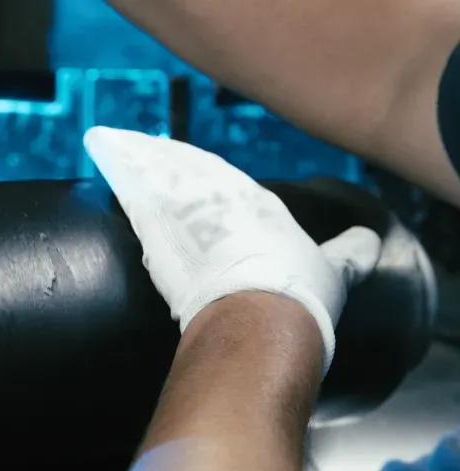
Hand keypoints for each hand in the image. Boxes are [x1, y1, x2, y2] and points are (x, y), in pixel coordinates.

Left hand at [83, 126, 381, 372]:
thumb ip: (347, 253)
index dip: (201, 168)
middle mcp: (222, 199)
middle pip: (186, 168)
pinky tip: (109, 159)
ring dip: (136, 156)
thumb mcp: (333, 272)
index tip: (184, 159)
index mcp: (260, 205)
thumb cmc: (297, 298)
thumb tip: (368, 242)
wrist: (259, 319)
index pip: (223, 178)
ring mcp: (187, 212)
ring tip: (115, 144)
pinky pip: (134, 191)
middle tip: (140, 144)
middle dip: (163, 155)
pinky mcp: (158, 229)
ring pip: (156, 173)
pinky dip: (121, 171)